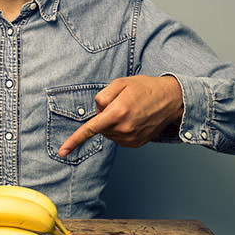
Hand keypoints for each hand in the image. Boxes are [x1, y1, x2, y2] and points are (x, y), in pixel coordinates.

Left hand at [58, 75, 182, 156]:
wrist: (172, 100)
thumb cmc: (146, 88)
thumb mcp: (121, 82)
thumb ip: (103, 95)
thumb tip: (96, 110)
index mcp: (118, 112)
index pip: (90, 129)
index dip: (74, 140)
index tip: (63, 152)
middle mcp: (124, 128)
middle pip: (100, 127)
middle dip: (104, 116)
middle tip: (120, 103)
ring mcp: (131, 138)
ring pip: (108, 133)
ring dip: (112, 123)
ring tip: (130, 110)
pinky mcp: (136, 143)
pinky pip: (118, 138)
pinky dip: (120, 129)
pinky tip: (133, 119)